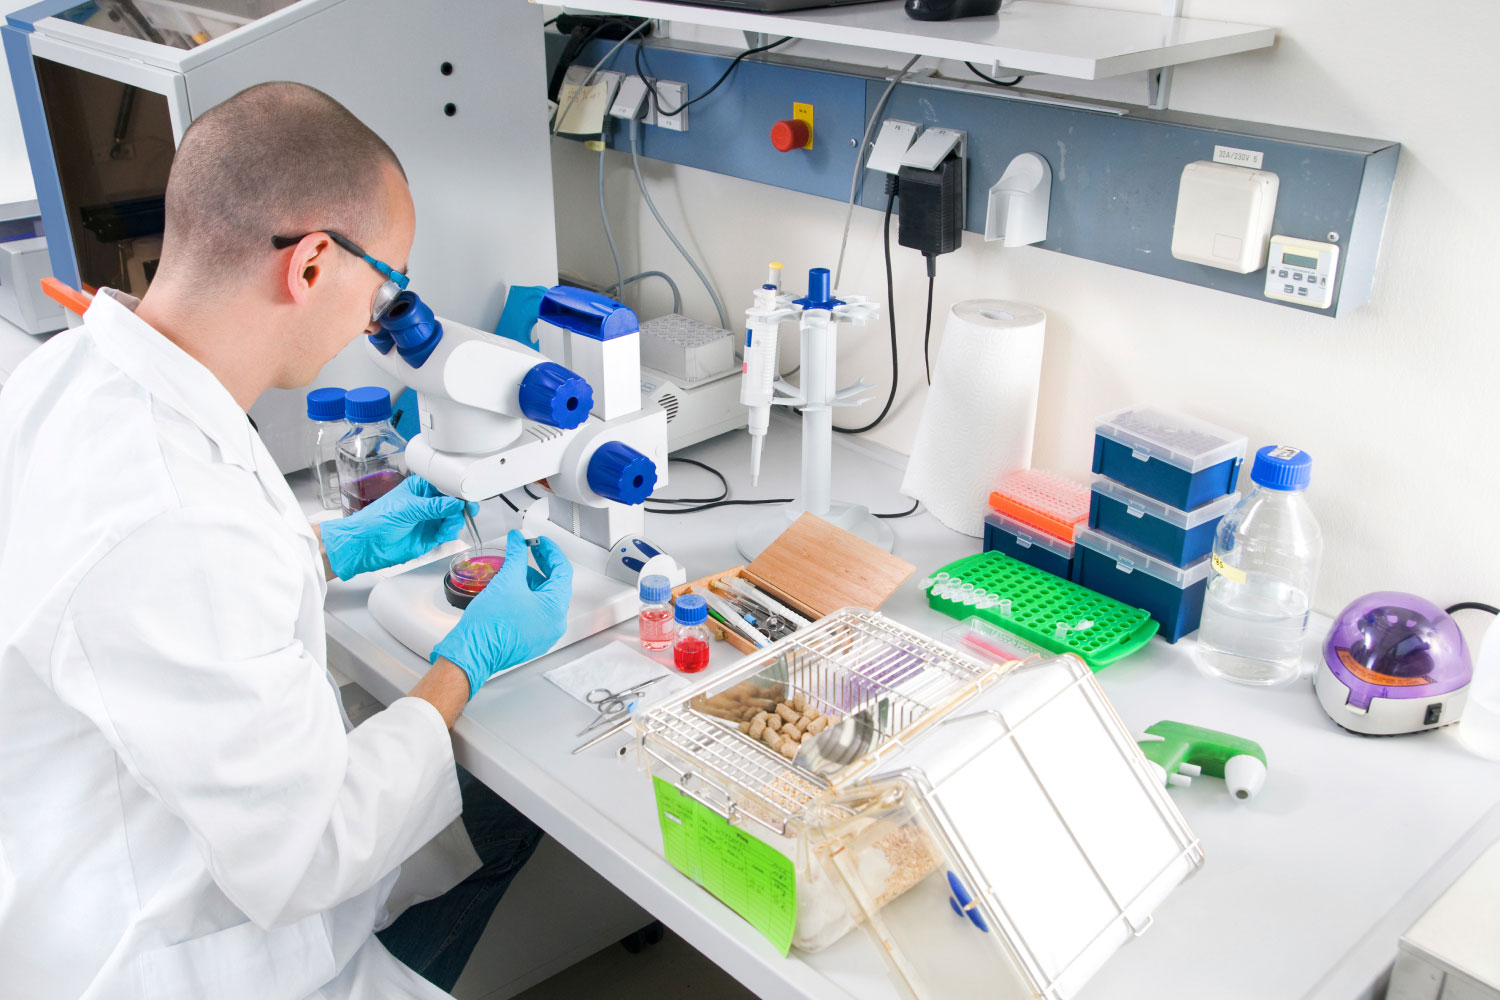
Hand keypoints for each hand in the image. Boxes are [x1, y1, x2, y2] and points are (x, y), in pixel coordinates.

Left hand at [321, 475, 475, 579]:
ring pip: (452, 519)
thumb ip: (434, 507)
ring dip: (455, 521)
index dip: (456, 490)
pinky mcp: (429, 537)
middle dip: (460, 507)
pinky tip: (443, 534)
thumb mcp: (408, 508)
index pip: (444, 485)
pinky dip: (449, 533)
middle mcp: (426, 504)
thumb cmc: (377, 520)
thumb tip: (455, 503)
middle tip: (468, 509)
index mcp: (419, 489)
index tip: (466, 494)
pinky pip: (447, 533)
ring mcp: (428, 521)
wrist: (366, 545)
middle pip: (452, 503)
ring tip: (448, 525)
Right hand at [432, 530, 572, 695]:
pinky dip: (527, 596)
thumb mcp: (507, 580)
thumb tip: (518, 542)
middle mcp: (555, 623)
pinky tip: (513, 587)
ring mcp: (544, 633)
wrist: (473, 652)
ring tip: (515, 568)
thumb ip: (516, 555)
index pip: (563, 571)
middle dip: (541, 565)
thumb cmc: (489, 625)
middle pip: (554, 585)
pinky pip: (536, 612)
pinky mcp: (532, 639)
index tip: (541, 542)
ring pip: (544, 599)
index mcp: (555, 608)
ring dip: (532, 580)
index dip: (551, 552)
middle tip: (530, 550)